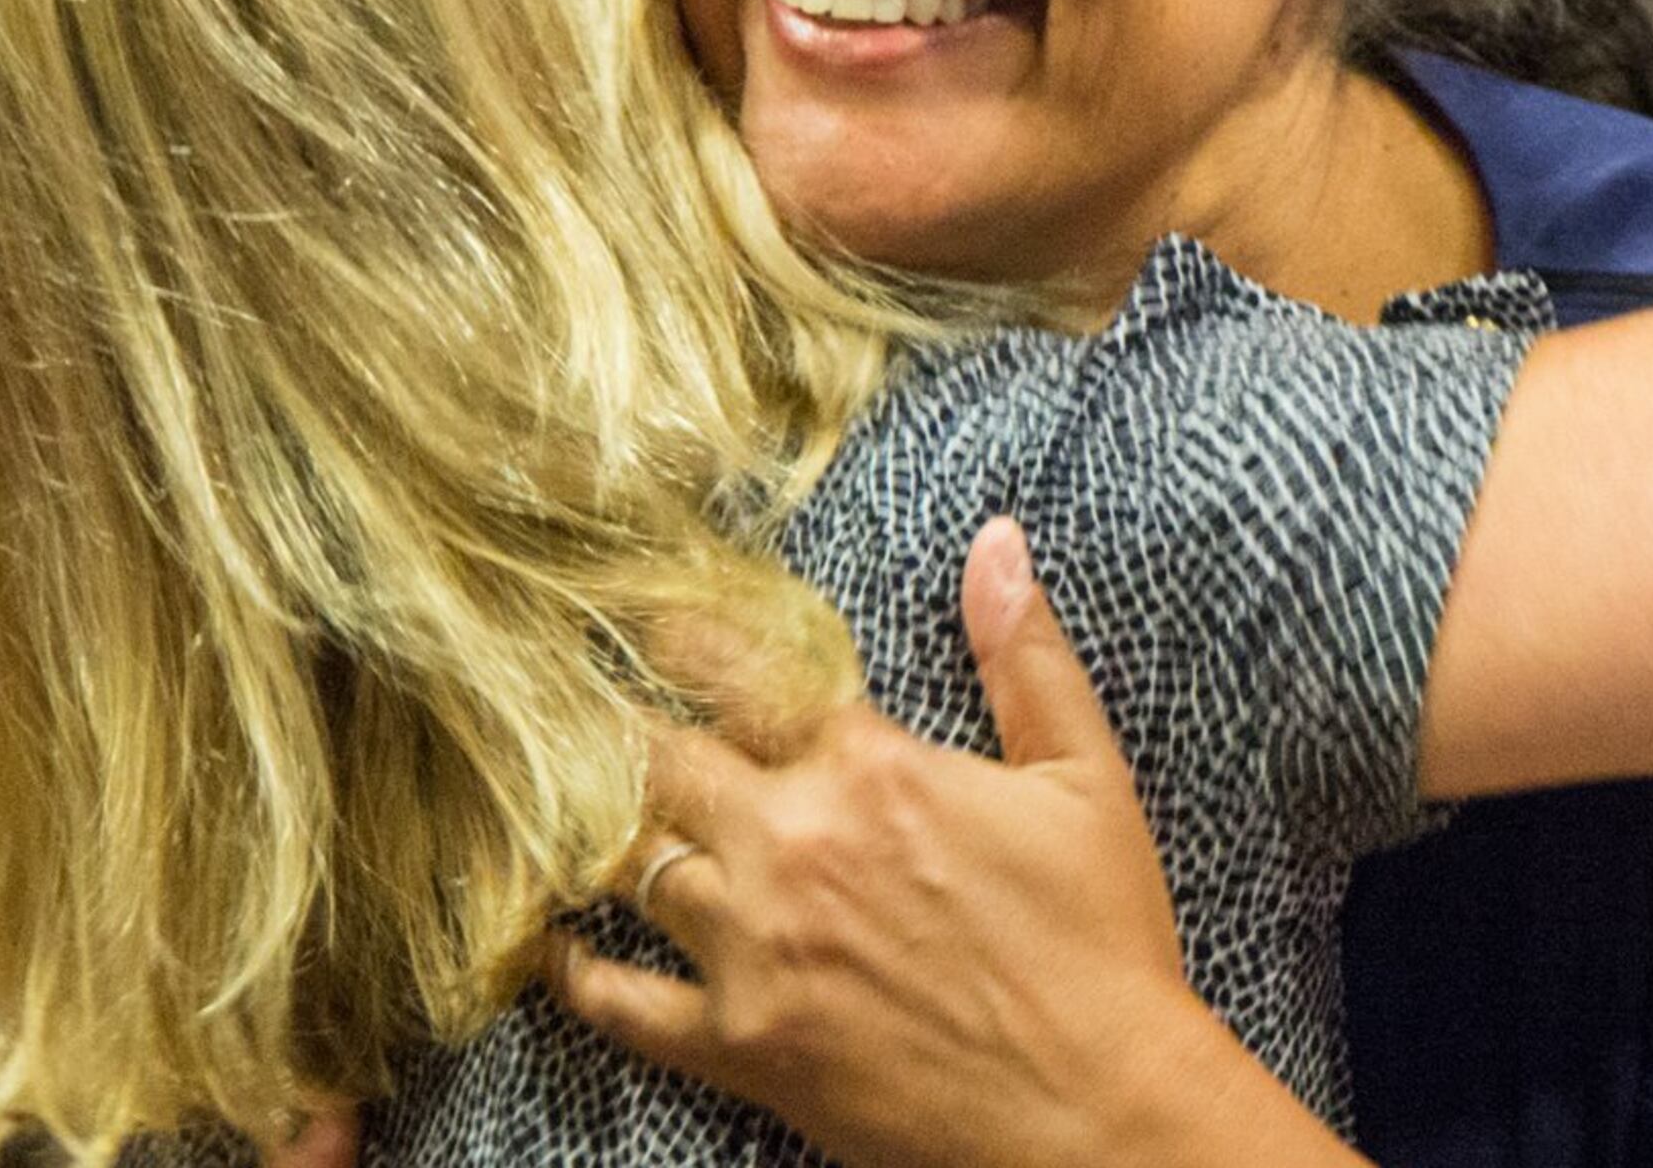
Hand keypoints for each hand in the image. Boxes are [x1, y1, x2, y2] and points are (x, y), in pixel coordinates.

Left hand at [549, 520, 1334, 1167]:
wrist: (1096, 1112)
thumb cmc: (1100, 944)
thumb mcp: (1084, 781)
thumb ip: (1025, 656)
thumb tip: (996, 542)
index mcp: (870, 766)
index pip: (739, 672)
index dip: (674, 637)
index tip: (632, 618)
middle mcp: (793, 843)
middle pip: (659, 761)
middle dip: (614, 728)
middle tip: (559, 704)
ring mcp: (756, 948)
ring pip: (632, 865)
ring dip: (594, 834)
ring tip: (554, 805)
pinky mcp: (740, 1043)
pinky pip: (621, 1002)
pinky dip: (576, 973)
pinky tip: (552, 945)